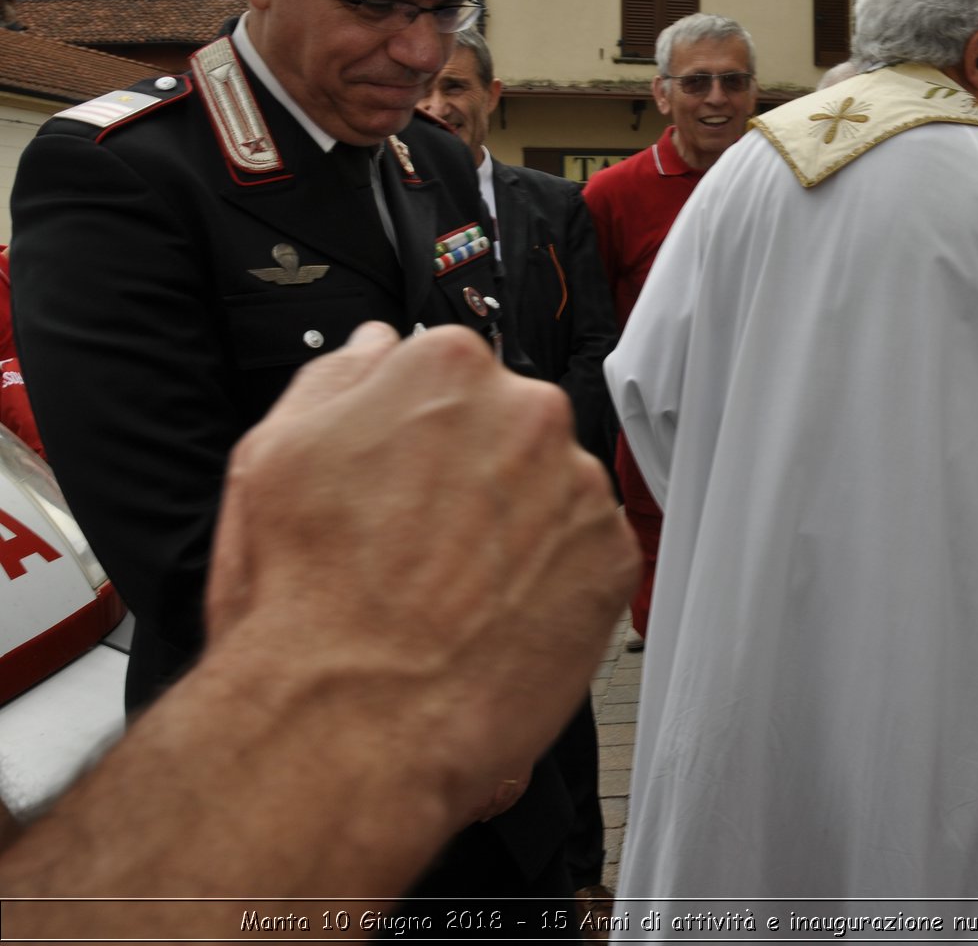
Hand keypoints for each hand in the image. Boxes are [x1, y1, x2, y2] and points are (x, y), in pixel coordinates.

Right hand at [205, 321, 639, 825]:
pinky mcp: (612, 557)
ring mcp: (580, 485)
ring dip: (520, 530)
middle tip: (425, 547)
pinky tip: (498, 618)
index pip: (454, 378)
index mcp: (448, 368)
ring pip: (554, 492)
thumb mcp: (276, 454)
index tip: (404, 483)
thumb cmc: (303, 597)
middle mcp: (530, 411)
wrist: (355, 720)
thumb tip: (379, 345)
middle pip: (513, 430)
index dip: (423, 438)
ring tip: (458, 595)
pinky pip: (587, 555)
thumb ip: (337, 380)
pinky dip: (553, 582)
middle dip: (478, 477)